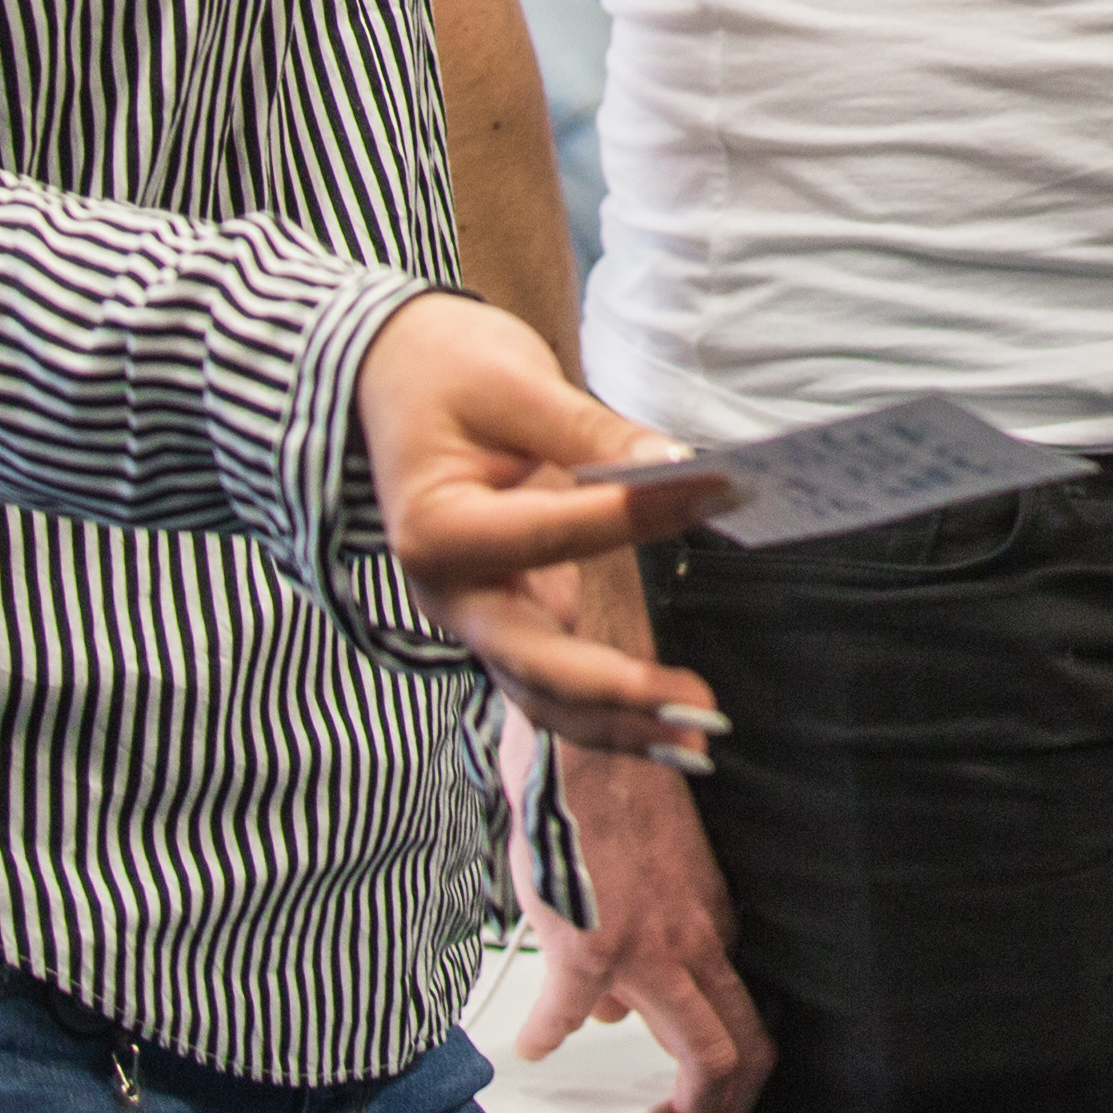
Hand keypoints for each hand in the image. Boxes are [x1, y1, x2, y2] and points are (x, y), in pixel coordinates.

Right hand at [357, 290, 726, 763]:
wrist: (392, 381)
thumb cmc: (449, 371)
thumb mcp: (517, 384)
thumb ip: (595, 435)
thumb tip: (682, 468)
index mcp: (438, 529)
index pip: (553, 532)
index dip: (639, 515)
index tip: (721, 490)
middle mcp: (448, 593)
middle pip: (533, 662)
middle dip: (617, 692)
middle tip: (700, 706)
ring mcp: (474, 617)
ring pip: (543, 694)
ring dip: (619, 726)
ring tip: (700, 741)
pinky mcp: (505, 621)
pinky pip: (552, 682)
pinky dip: (606, 713)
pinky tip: (668, 733)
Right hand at [498, 710, 776, 1112]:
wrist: (591, 741)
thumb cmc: (617, 795)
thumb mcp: (655, 877)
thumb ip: (649, 942)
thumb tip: (619, 1008)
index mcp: (712, 923)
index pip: (747, 1020)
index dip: (741, 1082)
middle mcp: (696, 939)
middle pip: (740, 1049)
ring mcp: (649, 948)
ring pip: (698, 1048)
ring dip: (685, 1109)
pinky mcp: (590, 947)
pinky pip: (570, 1013)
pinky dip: (546, 1035)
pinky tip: (533, 1043)